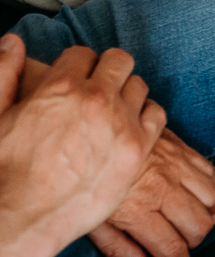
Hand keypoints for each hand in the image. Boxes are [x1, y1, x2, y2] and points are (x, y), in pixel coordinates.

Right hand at [0, 38, 164, 252]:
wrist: (24, 213)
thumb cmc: (6, 167)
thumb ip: (4, 72)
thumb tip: (12, 42)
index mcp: (60, 87)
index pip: (83, 53)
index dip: (77, 65)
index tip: (75, 78)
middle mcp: (96, 100)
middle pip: (119, 61)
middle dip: (107, 70)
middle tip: (98, 87)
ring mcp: (121, 124)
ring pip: (140, 85)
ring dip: (127, 92)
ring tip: (113, 109)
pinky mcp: (138, 150)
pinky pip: (157, 115)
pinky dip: (146, 115)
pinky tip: (132, 125)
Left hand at [89, 128, 214, 256]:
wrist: (80, 128)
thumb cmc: (78, 178)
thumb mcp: (87, 219)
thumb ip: (118, 248)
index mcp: (137, 209)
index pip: (172, 250)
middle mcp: (161, 188)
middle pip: (198, 228)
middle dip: (193, 245)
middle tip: (179, 247)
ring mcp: (173, 166)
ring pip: (210, 203)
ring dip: (205, 218)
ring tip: (191, 224)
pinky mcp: (179, 148)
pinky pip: (210, 174)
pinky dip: (211, 192)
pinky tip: (200, 200)